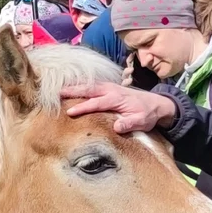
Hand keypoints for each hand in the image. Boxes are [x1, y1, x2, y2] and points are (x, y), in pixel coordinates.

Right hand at [61, 81, 176, 133]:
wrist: (156, 103)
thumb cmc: (147, 114)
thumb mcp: (142, 122)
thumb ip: (130, 123)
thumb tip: (117, 127)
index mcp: (116, 99)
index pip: (96, 103)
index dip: (82, 107)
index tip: (69, 112)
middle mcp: (111, 90)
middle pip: (88, 89)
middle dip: (72, 91)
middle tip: (56, 94)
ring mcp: (109, 87)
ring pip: (88, 85)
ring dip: (74, 87)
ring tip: (58, 89)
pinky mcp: (109, 87)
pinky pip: (92, 85)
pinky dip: (81, 85)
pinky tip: (71, 88)